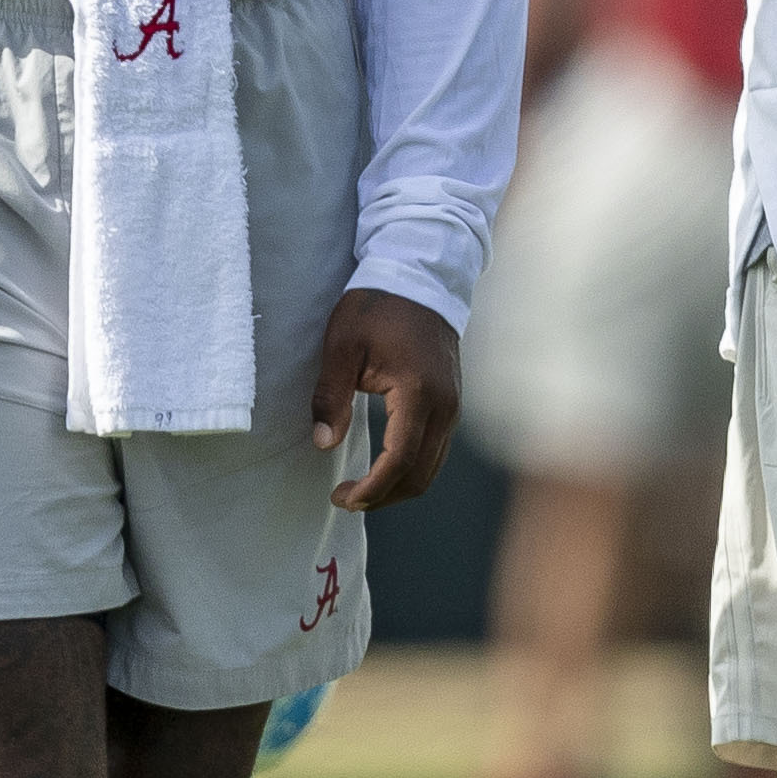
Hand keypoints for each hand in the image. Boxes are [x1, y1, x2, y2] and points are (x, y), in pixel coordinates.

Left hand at [308, 285, 460, 509]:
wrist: (420, 278)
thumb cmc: (377, 308)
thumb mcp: (342, 347)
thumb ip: (331, 397)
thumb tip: (323, 443)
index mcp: (418, 393)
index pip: (399, 461)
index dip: (371, 489)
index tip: (341, 497)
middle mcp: (445, 406)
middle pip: (420, 475)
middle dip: (383, 496)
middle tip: (345, 499)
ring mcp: (453, 406)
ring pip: (432, 467)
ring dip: (397, 487)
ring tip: (361, 490)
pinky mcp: (451, 403)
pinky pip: (436, 450)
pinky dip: (411, 468)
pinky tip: (384, 467)